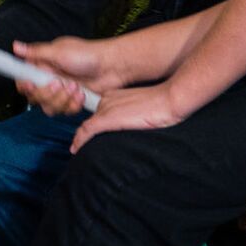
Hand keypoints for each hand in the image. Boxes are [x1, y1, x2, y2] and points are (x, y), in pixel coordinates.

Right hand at [14, 36, 126, 114]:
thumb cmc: (88, 54)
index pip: (23, 79)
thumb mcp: (59, 51)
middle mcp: (48, 79)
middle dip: (48, 93)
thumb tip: (16, 46)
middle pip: (35, 97)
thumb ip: (36, 52)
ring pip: (49, 107)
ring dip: (62, 99)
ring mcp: (60, 91)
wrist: (112, 66)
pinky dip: (74, 104)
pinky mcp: (71, 101)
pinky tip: (81, 94)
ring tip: (75, 87)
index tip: (32, 85)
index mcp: (42, 65)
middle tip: (59, 83)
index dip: (25, 86)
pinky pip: (65, 111)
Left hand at [69, 83, 188, 153]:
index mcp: (114, 96)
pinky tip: (75, 149)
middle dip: (86, 134)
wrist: (169, 100)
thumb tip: (130, 126)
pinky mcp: (107, 118)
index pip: (99, 112)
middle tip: (80, 147)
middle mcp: (106, 100)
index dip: (92, 125)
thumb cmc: (163, 105)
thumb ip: (131, 114)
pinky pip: (87, 131)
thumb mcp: (143, 108)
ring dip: (80, 139)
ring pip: (87, 126)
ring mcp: (106, 108)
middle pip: (92, 120)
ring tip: (77, 150)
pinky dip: (79, 141)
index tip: (87, 136)